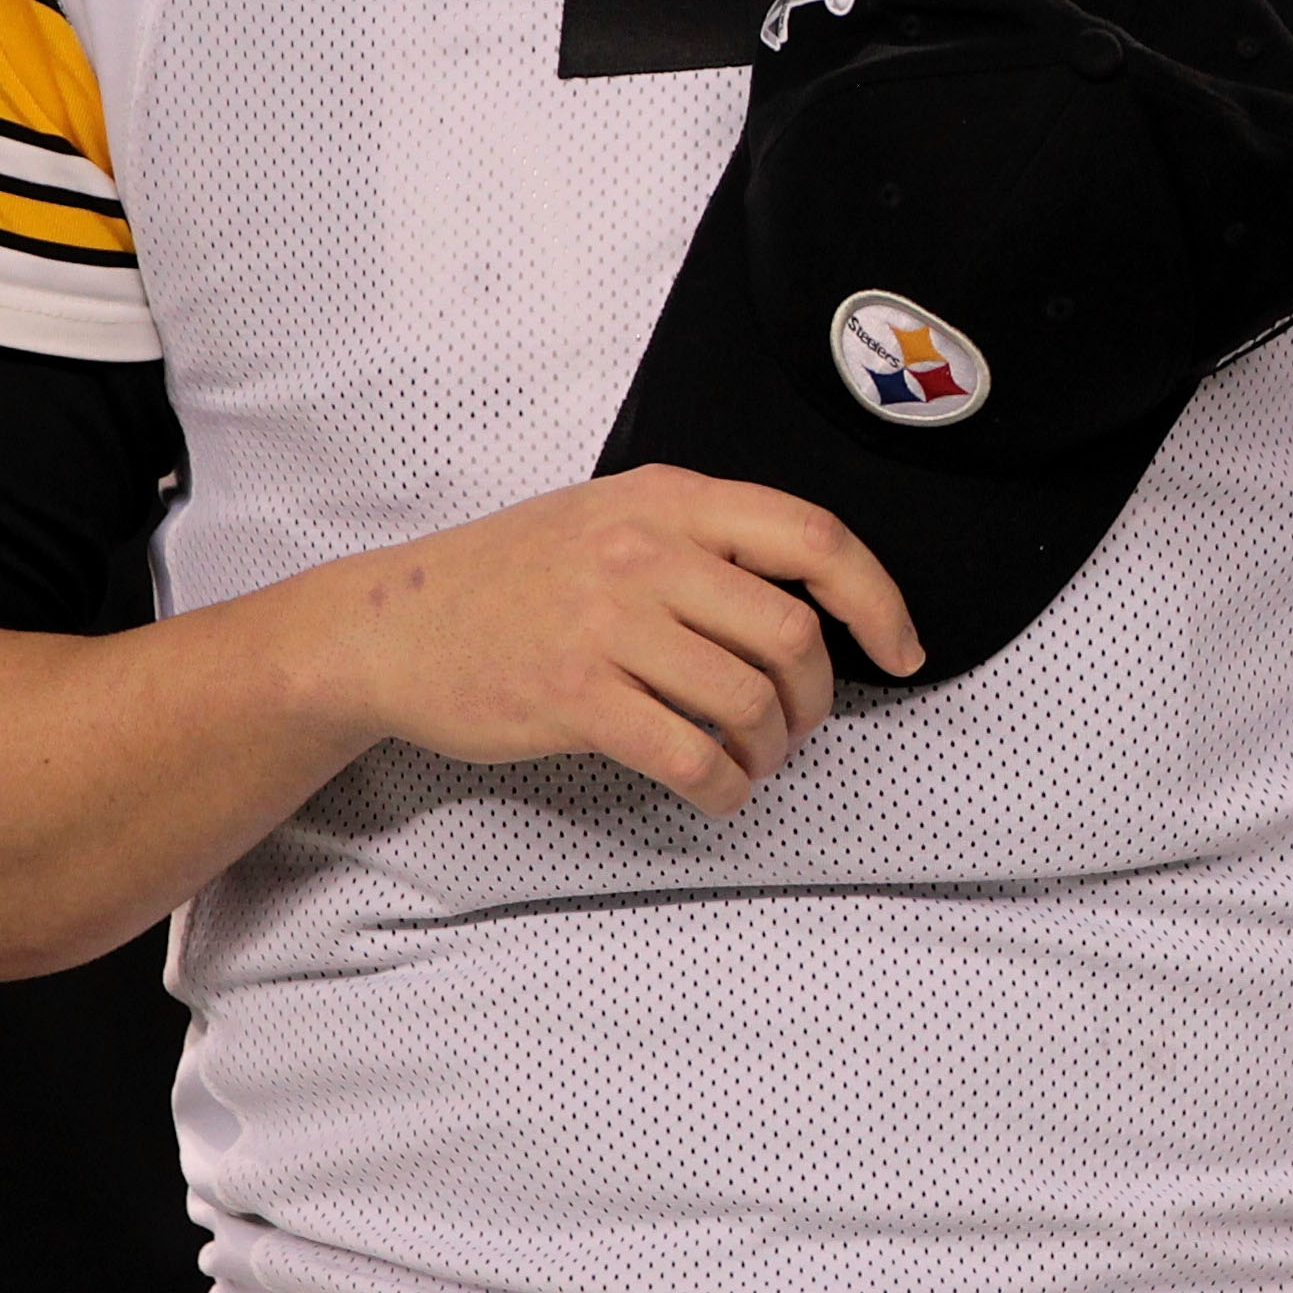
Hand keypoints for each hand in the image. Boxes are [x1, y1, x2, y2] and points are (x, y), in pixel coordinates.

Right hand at [259, 465, 917, 818]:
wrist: (389, 625)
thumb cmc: (510, 577)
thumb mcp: (611, 518)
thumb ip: (702, 542)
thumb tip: (807, 599)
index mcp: (668, 499)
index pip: (813, 538)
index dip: (878, 599)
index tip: (903, 649)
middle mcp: (644, 551)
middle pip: (792, 632)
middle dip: (817, 695)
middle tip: (801, 725)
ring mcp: (606, 623)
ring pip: (747, 699)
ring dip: (771, 748)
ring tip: (753, 759)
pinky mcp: (573, 695)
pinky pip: (689, 753)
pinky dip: (724, 787)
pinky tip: (719, 793)